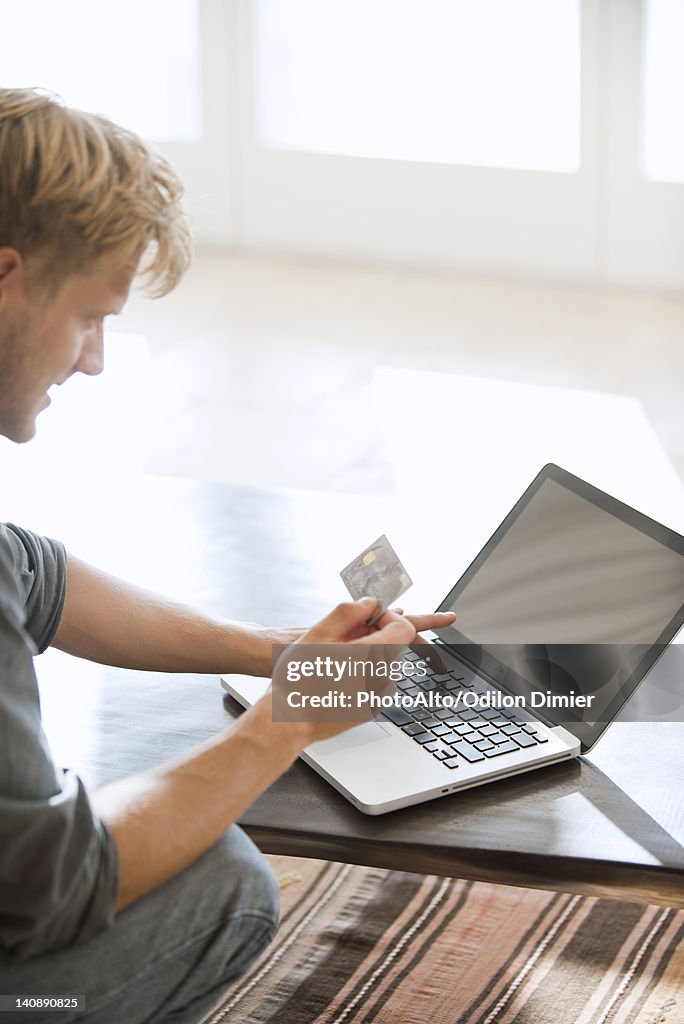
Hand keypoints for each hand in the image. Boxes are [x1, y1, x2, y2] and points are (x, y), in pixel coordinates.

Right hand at [265, 599, 455, 746]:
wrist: (289, 721)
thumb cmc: (298, 680)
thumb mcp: (318, 634)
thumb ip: (347, 613)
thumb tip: (369, 604)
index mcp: (371, 656)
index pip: (405, 629)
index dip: (388, 619)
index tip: (370, 619)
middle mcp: (381, 678)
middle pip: (395, 646)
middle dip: (376, 636)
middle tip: (346, 638)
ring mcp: (378, 697)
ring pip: (385, 665)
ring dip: (369, 656)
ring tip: (337, 661)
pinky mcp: (371, 710)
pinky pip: (377, 684)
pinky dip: (364, 676)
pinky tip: (338, 678)